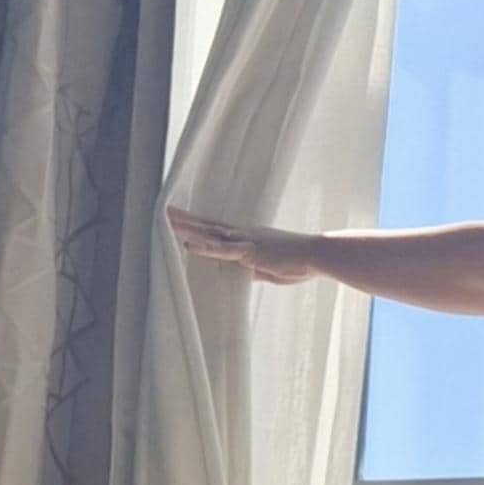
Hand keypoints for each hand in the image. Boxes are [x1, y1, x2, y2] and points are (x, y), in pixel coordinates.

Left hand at [168, 205, 320, 284]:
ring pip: (211, 233)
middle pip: (209, 226)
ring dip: (189, 228)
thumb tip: (246, 274)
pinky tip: (189, 245)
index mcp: (251, 238)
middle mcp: (245, 235)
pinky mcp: (251, 252)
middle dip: (187, 219)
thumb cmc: (301, 262)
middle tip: (165, 210)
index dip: (201, 224)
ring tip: (166, 222)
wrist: (318, 255)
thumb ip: (256, 270)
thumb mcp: (273, 269)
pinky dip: (206, 248)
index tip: (184, 217)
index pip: (220, 230)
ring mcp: (246, 241)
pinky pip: (224, 250)